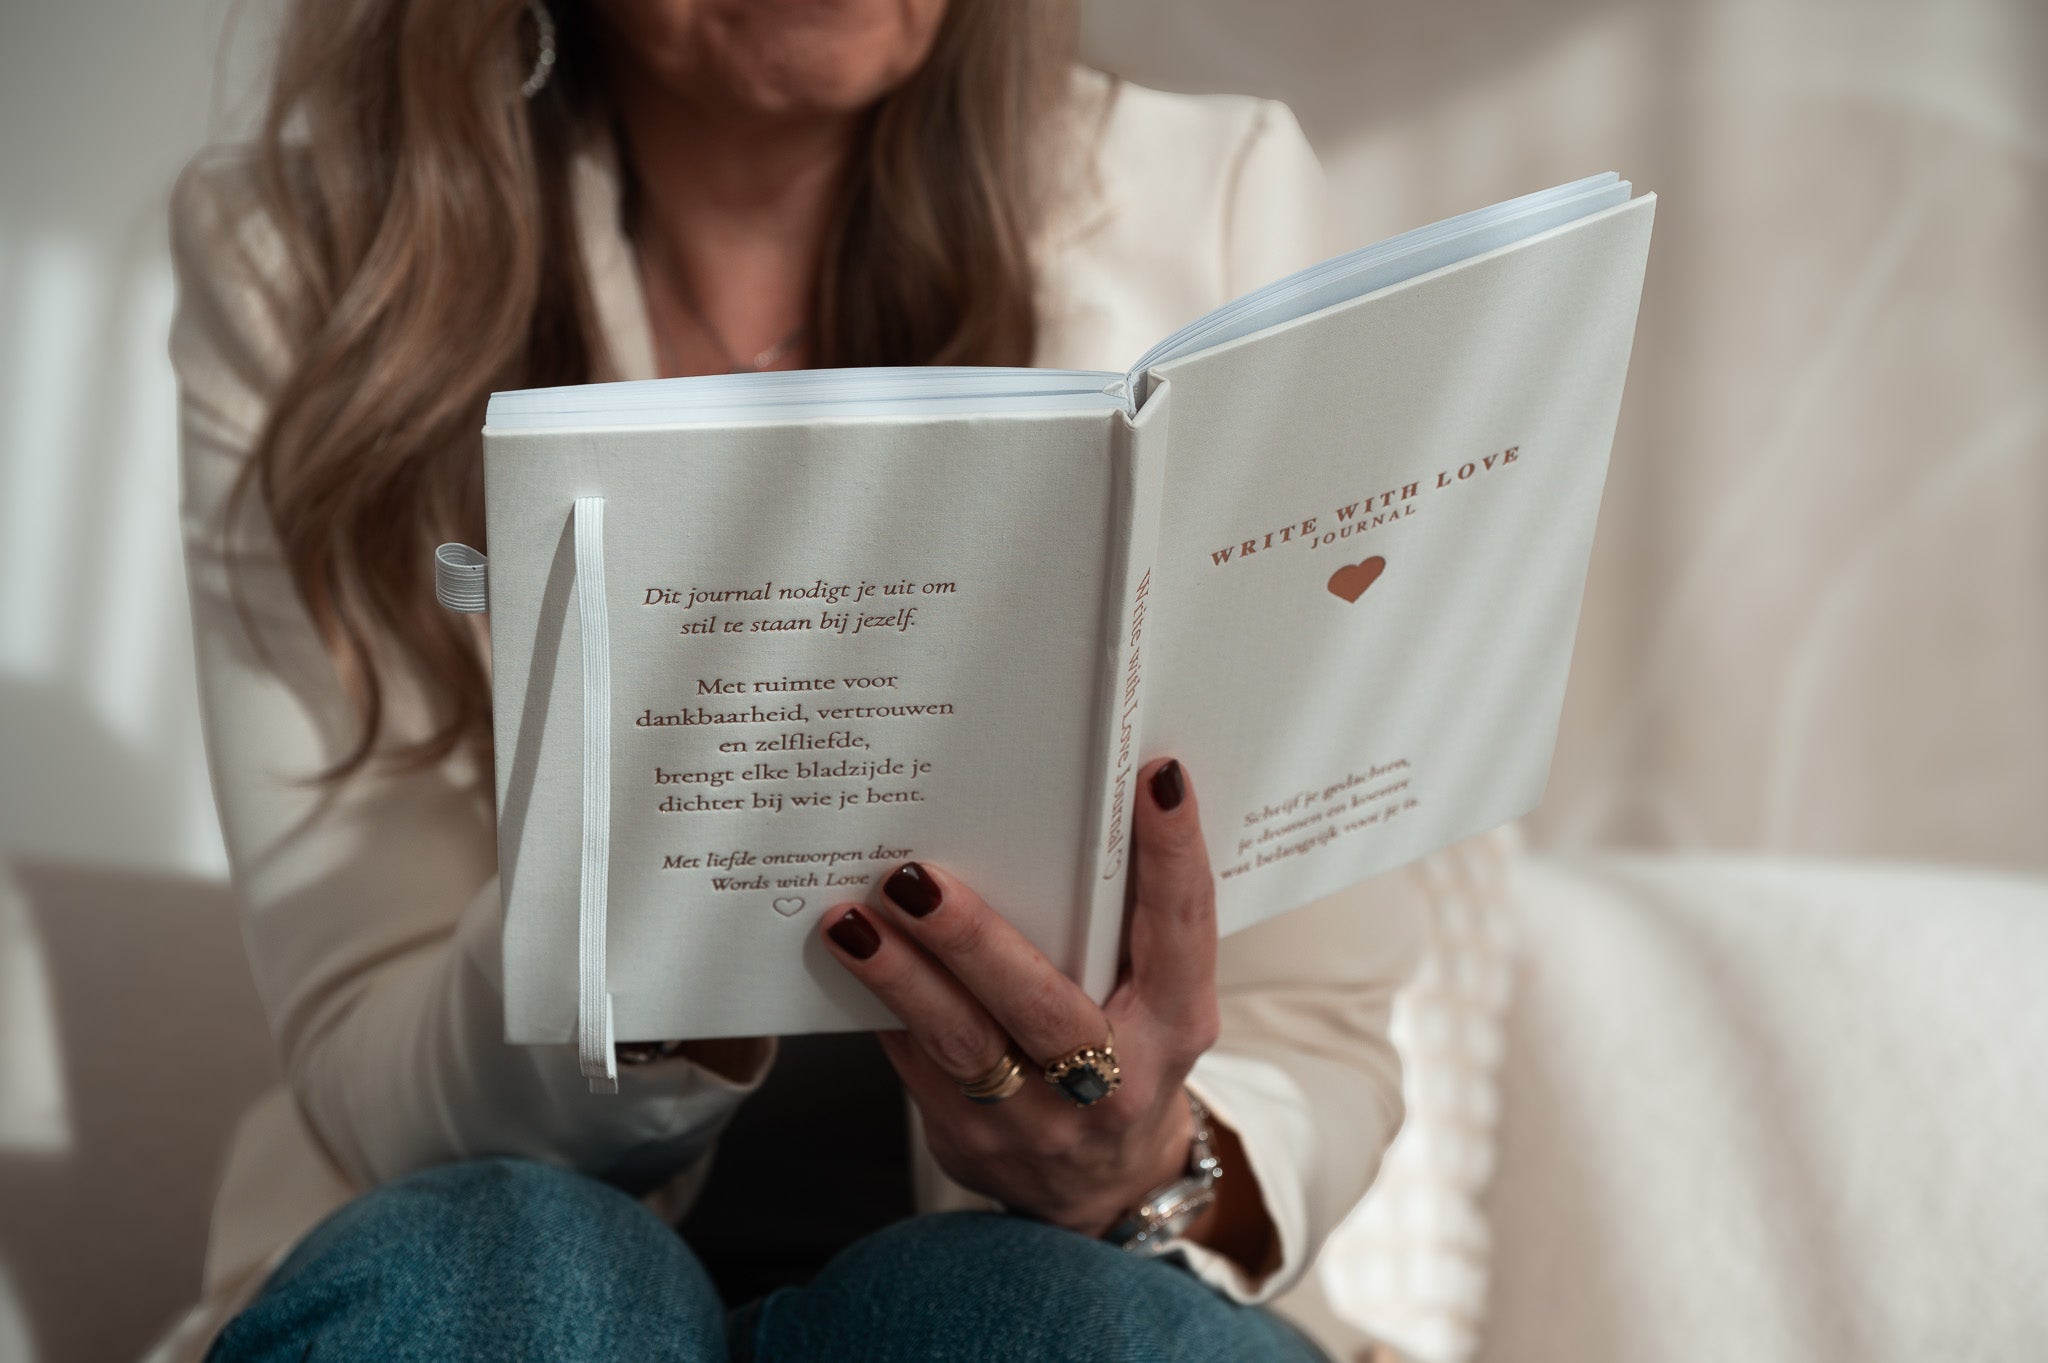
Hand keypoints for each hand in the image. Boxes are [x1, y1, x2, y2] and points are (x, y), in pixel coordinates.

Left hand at [819, 757, 1231, 1243]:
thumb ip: (1129, 929)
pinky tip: (848, 957)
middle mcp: (1114, 1081)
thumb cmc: (1129, 1055)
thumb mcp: (1159, 1002)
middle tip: (916, 879)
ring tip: (851, 922)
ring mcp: (1038, 1121)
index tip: (1152, 779)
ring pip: (961, 1043)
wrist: (1103, 1188)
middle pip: (1042, 1005)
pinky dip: (883, 1006)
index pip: (1181, 930)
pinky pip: (916, 1064)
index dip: (1172, 856)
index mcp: (1176, 1025)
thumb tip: (1050, 814)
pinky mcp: (970, 1140)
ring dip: (900, 977)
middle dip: (974, 940)